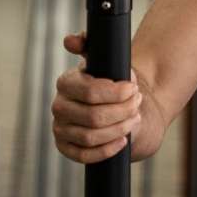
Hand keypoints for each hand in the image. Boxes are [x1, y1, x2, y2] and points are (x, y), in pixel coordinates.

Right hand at [50, 31, 143, 163]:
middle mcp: (59, 106)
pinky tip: (122, 141)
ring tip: (134, 118)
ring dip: (119, 128)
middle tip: (137, 104)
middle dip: (122, 111)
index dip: (116, 93)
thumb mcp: (106, 59)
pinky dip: (107, 150)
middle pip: (94, 117)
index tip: (133, 89)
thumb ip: (90, 43)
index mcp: (66, 83)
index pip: (90, 92)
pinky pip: (84, 156)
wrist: (117, 107)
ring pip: (91, 136)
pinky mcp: (66, 148)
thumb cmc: (113, 82)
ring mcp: (61, 129)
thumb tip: (71, 40)